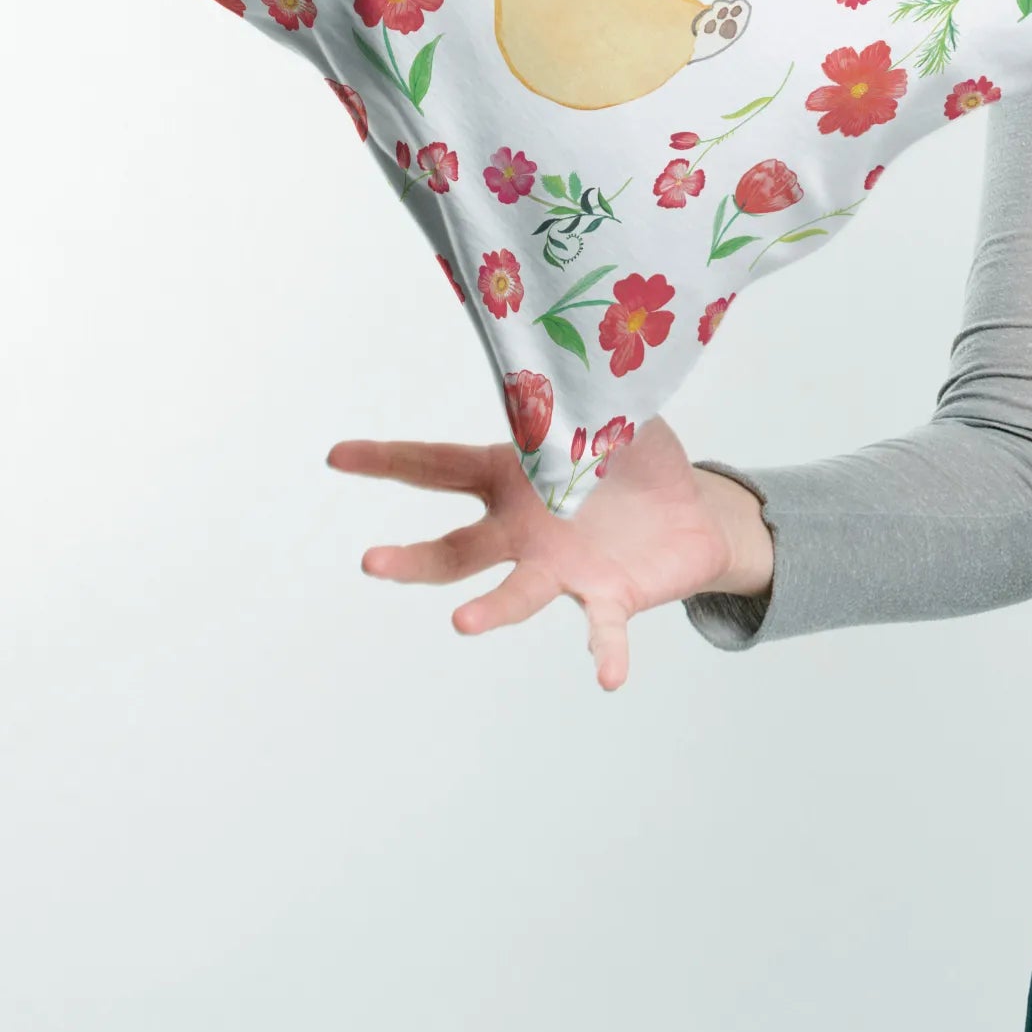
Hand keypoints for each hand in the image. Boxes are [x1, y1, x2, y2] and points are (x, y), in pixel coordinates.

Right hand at [324, 412, 731, 691]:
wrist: (693, 513)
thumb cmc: (639, 460)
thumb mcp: (618, 414)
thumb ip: (594, 391)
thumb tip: (581, 354)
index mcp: (514, 477)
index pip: (439, 467)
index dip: (388, 461)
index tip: (338, 457)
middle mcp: (525, 531)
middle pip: (457, 551)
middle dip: (413, 560)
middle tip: (371, 562)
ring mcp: (562, 569)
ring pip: (516, 594)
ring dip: (490, 611)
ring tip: (462, 624)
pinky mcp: (609, 596)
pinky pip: (603, 627)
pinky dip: (605, 650)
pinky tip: (609, 677)